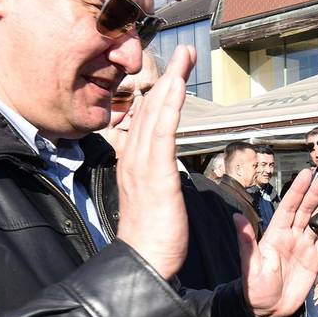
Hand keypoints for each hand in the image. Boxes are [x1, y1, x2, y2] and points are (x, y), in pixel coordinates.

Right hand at [115, 46, 194, 279]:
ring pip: (155, 115)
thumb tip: (165, 171)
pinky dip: (168, 107)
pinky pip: (161, 134)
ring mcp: (142, 166)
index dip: (161, 94)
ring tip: (184, 58)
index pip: (146, 121)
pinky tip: (176, 87)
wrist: (144, 263)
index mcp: (134, 164)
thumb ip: (158, 179)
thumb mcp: (155, 201)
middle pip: (150, 110)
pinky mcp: (155, 175)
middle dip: (168, 78)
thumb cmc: (153, 239)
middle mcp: (133, 159)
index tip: (174, 74)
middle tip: (184, 53)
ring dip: (170, 83)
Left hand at [233, 170, 317, 316]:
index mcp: (275, 234)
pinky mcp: (314, 259)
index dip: (297, 190)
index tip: (307, 174)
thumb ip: (247, 242)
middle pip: (306, 210)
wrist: (270, 311)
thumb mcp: (251, 266)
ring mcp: (303, 246)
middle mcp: (290, 236)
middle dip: (317, 193)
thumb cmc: (255, 289)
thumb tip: (236, 217)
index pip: (288, 207)